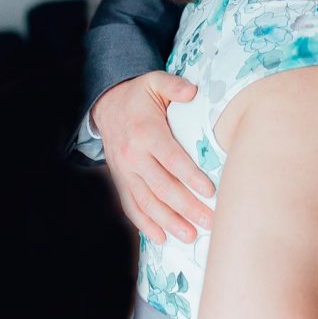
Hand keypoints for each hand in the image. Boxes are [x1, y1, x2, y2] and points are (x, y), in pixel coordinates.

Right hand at [93, 72, 213, 243]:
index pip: (172, 159)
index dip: (190, 177)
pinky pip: (131, 206)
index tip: (210, 192)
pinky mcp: (121, 180)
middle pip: (162, 187)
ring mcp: (125, 171)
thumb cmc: (140, 94)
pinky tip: (161, 237)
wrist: (107, 104)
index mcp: (146, 132)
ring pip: (147, 202)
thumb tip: (193, 92)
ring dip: (169, 222)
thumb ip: (175, 85)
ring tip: (190, 236)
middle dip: (187, 207)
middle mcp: (133, 156)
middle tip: (210, 222)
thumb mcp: (156, 81)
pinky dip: (145, 224)